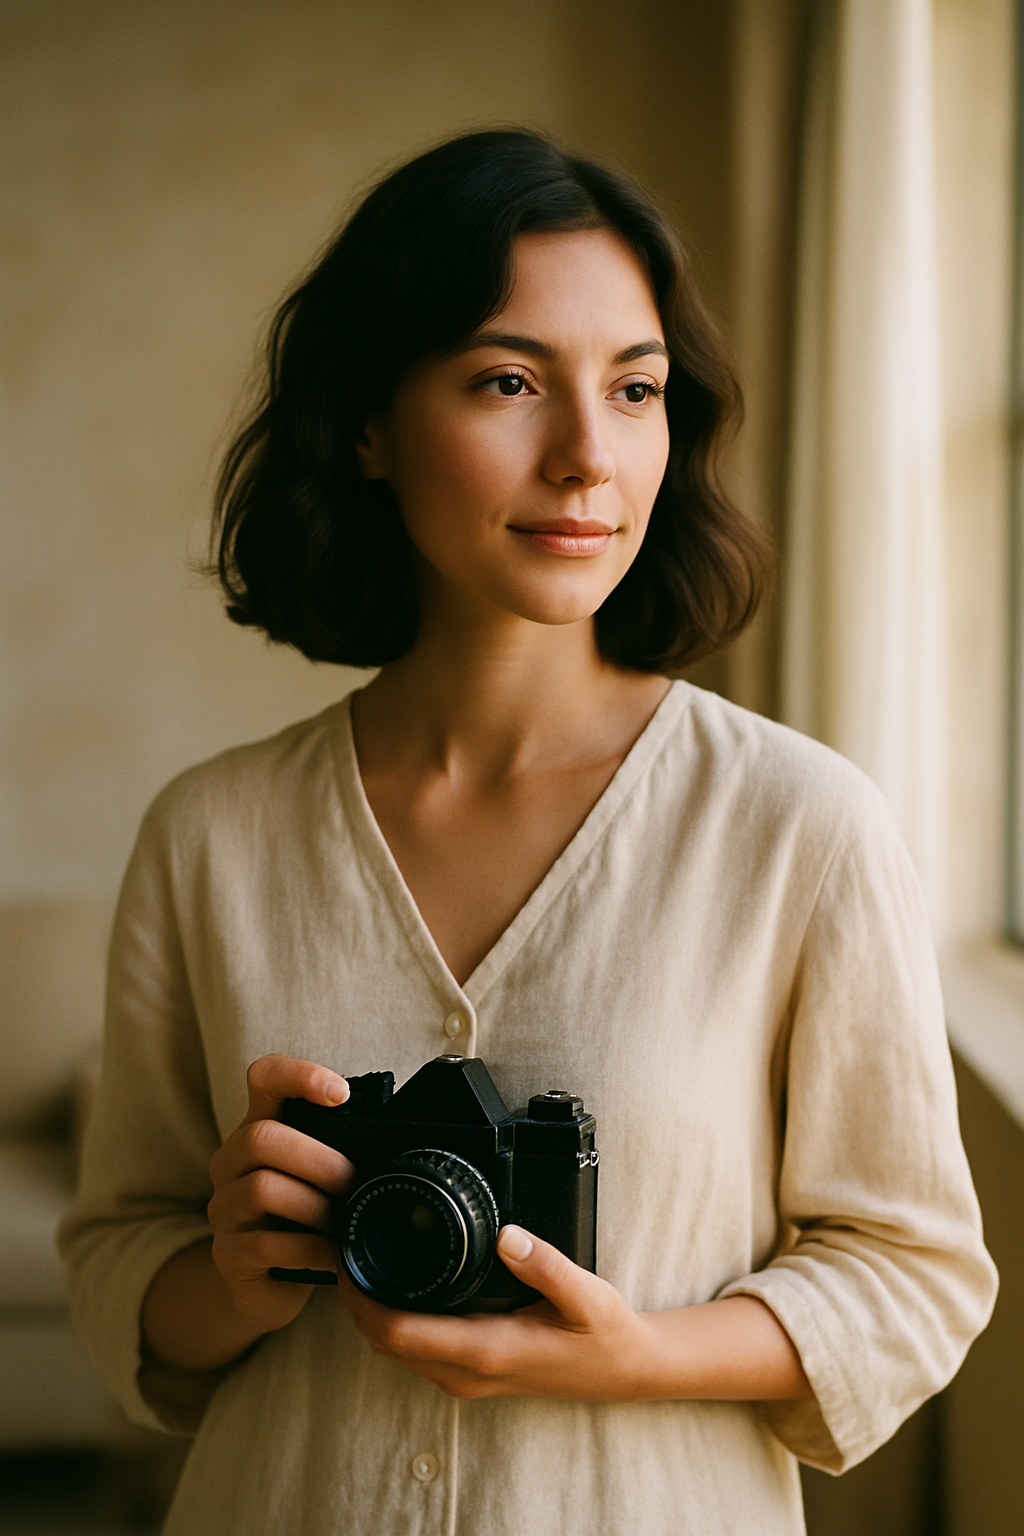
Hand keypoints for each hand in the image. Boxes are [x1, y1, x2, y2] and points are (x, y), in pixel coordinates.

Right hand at [204, 1054, 355, 1337]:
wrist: (267, 1285)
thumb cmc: (304, 1219)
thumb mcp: (318, 1177)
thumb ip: (340, 1150)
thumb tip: (399, 1141)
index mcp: (259, 1128)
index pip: (264, 1077)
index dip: (299, 1075)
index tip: (341, 1094)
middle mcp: (231, 1162)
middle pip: (261, 1137)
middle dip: (318, 1159)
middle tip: (351, 1182)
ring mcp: (224, 1208)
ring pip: (261, 1188)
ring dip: (314, 1205)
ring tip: (341, 1220)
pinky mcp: (227, 1254)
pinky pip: (265, 1245)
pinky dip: (308, 1249)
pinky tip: (331, 1254)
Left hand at [339, 1224, 657, 1400]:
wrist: (628, 1371)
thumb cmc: (605, 1334)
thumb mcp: (586, 1295)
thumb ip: (546, 1265)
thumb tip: (506, 1235)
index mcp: (486, 1350)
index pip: (398, 1332)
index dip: (360, 1298)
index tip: (346, 1255)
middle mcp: (468, 1372)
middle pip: (384, 1342)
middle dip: (354, 1299)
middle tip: (344, 1243)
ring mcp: (468, 1378)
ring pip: (396, 1350)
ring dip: (370, 1310)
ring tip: (362, 1256)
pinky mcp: (473, 1372)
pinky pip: (417, 1349)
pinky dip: (393, 1320)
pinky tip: (397, 1284)